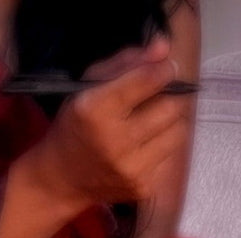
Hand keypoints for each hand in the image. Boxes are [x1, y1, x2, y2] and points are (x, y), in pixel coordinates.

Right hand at [23, 35, 189, 209]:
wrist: (62, 179)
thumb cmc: (75, 126)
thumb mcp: (88, 86)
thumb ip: (126, 63)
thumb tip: (164, 47)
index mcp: (96, 108)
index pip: (144, 82)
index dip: (163, 70)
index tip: (169, 67)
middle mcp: (115, 140)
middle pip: (170, 108)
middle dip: (170, 98)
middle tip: (160, 96)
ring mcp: (131, 168)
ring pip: (178, 133)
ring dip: (170, 123)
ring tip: (151, 121)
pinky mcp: (143, 187)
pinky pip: (169, 157)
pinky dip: (161, 146)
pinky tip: (143, 146)